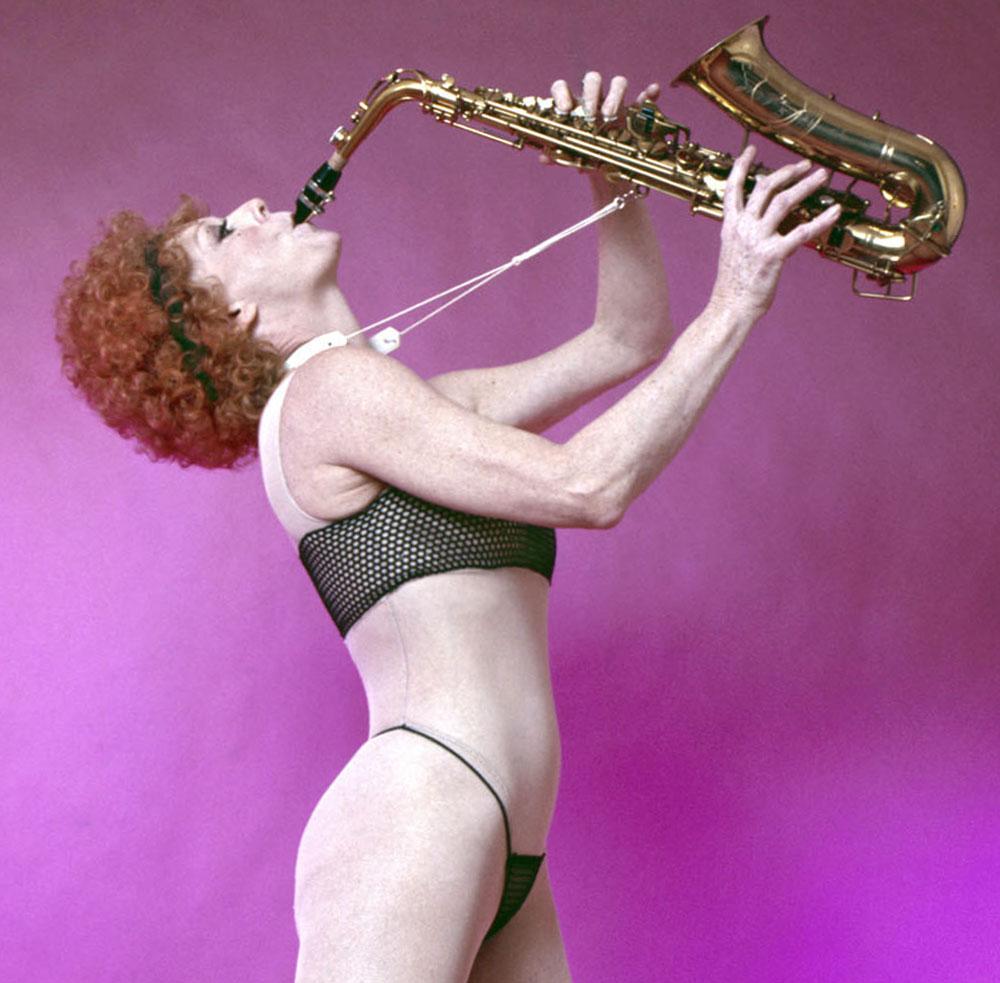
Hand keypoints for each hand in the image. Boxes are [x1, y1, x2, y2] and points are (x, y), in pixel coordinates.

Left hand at [540, 71, 659, 165]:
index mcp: (574, 106)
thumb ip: (557, 154)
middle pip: (593, 80)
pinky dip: (649, 93)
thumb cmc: (583, 155)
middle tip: (591, 116)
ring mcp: (616, 103)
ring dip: (616, 95)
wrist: (605, 167)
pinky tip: (652, 92)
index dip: (562, 93)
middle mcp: (594, 100)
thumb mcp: (569, 156)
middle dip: (591, 94)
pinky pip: (645, 98)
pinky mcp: (635, 113)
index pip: (563, 87)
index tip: (565, 109)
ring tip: (612, 115)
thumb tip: (544, 158)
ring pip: (618, 83)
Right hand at [709, 144, 841, 319]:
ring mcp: (758, 240)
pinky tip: (834, 211)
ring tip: (821, 177)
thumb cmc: (734, 285)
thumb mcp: (733, 251)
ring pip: (784, 201)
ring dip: (806, 185)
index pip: (733, 189)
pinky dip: (821, 220)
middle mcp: (743, 228)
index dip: (741, 166)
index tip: (750, 150)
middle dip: (787, 172)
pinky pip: (802, 232)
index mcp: (730, 227)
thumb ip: (744, 232)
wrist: (730, 309)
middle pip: (765, 187)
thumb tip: (757, 216)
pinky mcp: (773, 255)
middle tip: (805, 165)